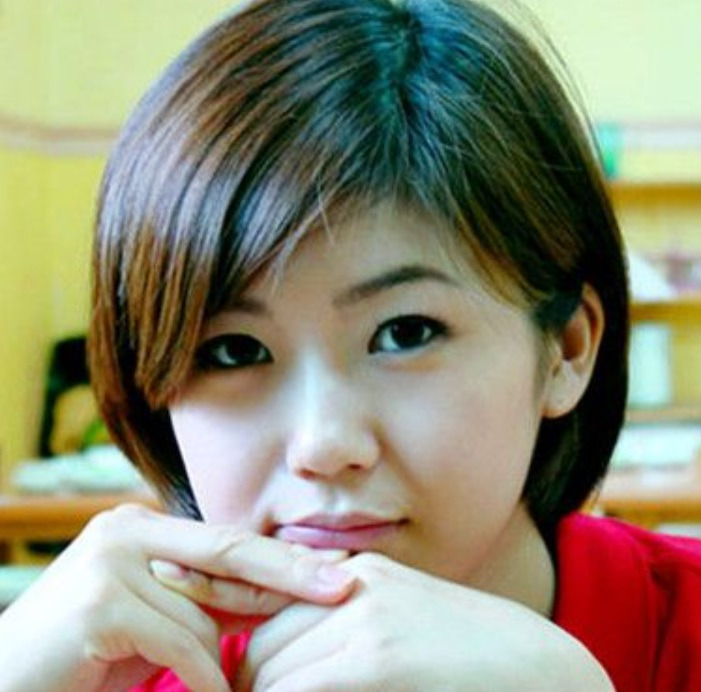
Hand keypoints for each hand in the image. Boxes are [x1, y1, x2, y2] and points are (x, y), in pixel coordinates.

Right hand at [0, 504, 354, 691]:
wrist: (8, 682)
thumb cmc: (86, 656)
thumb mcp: (154, 620)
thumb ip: (201, 602)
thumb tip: (272, 597)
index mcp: (141, 527)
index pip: (228, 542)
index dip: (282, 556)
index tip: (331, 568)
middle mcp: (127, 530)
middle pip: (229, 553)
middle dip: (291, 572)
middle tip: (342, 586)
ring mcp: (112, 560)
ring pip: (201, 612)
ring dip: (217, 659)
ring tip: (221, 685)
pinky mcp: (102, 601)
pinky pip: (178, 642)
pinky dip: (199, 677)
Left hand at [238, 552, 612, 691]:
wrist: (535, 664)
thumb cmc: (467, 656)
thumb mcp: (399, 622)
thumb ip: (350, 627)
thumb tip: (296, 660)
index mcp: (358, 573)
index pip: (273, 601)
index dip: (243, 639)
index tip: (232, 665)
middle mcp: (354, 582)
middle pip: (266, 640)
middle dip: (250, 684)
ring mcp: (366, 614)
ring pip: (275, 668)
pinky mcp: (378, 655)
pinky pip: (300, 688)